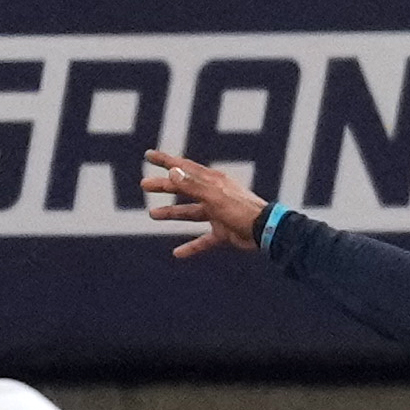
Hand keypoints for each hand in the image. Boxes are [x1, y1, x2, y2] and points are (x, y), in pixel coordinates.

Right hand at [140, 150, 266, 259]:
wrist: (265, 231)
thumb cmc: (241, 209)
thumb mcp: (213, 196)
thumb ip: (192, 185)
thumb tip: (172, 171)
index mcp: (212, 181)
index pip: (184, 167)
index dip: (166, 161)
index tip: (148, 155)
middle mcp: (213, 194)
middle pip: (184, 188)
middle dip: (164, 186)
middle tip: (144, 185)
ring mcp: (218, 213)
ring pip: (190, 213)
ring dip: (172, 213)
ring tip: (153, 214)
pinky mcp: (223, 231)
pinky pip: (203, 240)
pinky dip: (191, 247)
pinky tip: (177, 254)